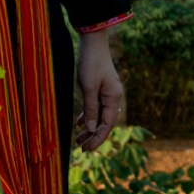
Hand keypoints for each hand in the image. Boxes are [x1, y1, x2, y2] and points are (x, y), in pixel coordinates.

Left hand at [74, 30, 123, 152]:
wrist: (93, 43)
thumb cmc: (91, 63)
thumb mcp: (89, 87)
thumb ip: (91, 108)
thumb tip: (92, 128)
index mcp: (114, 98)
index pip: (107, 124)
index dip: (98, 138)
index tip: (88, 149)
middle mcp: (114, 97)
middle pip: (104, 122)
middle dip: (94, 136)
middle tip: (82, 149)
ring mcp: (108, 92)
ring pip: (100, 115)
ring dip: (90, 128)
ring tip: (79, 140)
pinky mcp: (101, 88)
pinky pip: (96, 106)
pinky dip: (89, 116)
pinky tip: (80, 123)